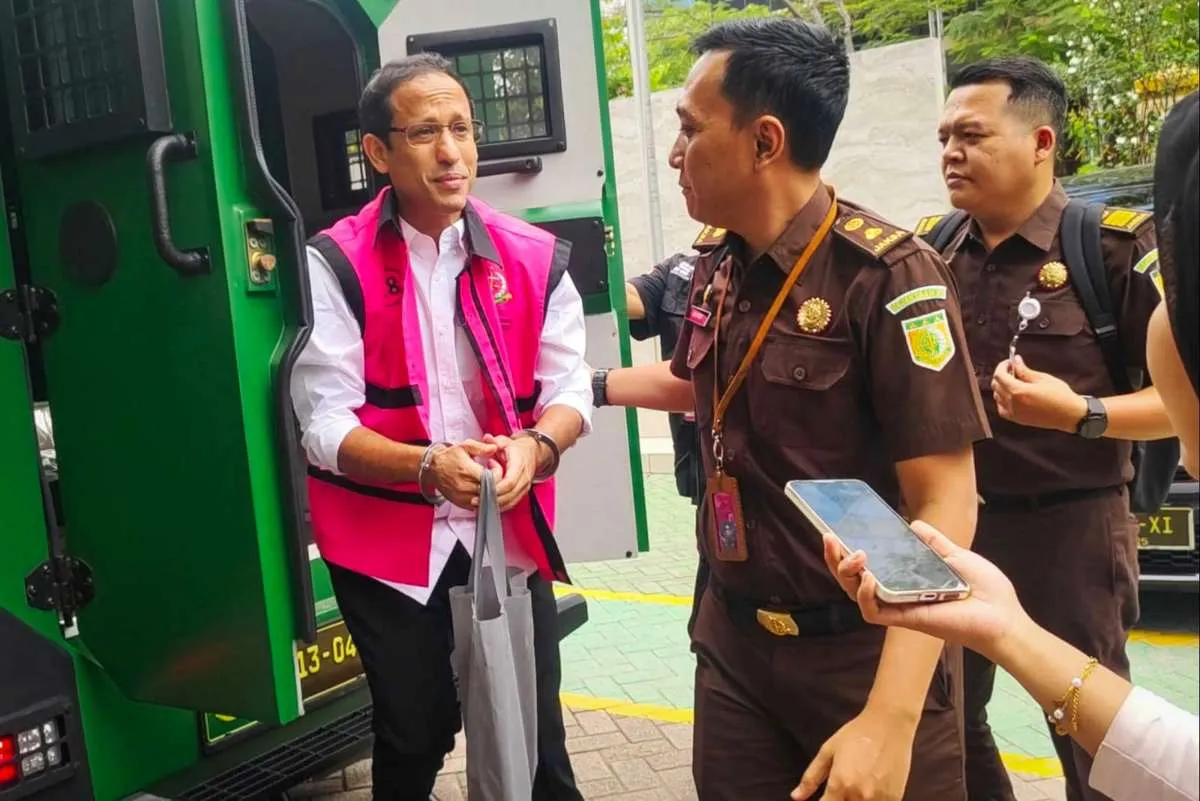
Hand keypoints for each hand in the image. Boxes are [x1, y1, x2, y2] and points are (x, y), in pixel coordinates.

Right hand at [428, 439, 499, 509]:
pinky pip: (478, 506)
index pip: (491, 478)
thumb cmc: (450, 457)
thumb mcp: (465, 446)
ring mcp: (463, 497)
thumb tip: (494, 448)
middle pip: (490, 490)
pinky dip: (484, 499)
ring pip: (485, 500)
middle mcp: (465, 486)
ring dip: (491, 491)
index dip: (498, 471)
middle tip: (493, 473)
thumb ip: (481, 447)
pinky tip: (483, 489)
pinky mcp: (461, 503)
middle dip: (496, 481)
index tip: (494, 465)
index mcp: (467, 471)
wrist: (434, 468)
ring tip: (488, 481)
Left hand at [484, 433, 540, 511]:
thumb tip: (487, 439)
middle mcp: (524, 479)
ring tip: (478, 504)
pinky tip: (486, 505)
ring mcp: (524, 488)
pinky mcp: (521, 493)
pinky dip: (499, 506)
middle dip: (492, 499)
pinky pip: (511, 503)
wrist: (531, 454)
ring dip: (494, 505)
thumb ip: (495, 441)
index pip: (509, 482)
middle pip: (509, 495)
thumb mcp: (505, 441)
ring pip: (510, 502)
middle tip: (475, 500)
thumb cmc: (516, 449)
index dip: (495, 488)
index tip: (481, 489)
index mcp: (519, 466)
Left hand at [792, 705, 914, 800]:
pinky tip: (871, 790)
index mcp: (840, 784)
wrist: (889, 724)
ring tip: (856, 786)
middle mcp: (859, 796)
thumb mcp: (828, 751)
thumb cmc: (856, 734)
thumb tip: (796, 797)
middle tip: (842, 788)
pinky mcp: (895, 798)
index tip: (826, 797)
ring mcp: (879, 799)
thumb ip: (811, 777)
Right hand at [821, 522, 1027, 661]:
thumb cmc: (986, 591)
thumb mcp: (957, 557)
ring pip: (856, 595)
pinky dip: (866, 595)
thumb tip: (914, 524)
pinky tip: (870, 577)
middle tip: (830, 538)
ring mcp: (899, 608)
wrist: (1005, 616)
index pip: (866, 567)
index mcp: (906, 580)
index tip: (836, 532)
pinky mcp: (906, 620)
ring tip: (855, 555)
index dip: (846, 552)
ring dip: (847, 574)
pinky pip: (874, 613)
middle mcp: (896, 594)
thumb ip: (934, 544)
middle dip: (835, 560)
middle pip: (851, 581)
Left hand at [991, 355, 1087, 431]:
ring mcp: (1013, 413)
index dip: (1002, 366)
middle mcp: (1012, 403)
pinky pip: (1001, 408)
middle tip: (1013, 370)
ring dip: (1002, 387)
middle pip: (996, 385)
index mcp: (1018, 391)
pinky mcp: (1017, 420)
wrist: (1069, 415)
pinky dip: (1003, 400)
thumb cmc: (1060, 396)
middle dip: (1002, 375)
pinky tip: (1013, 395)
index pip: (999, 376)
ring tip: (1015, 382)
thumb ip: (1025, 370)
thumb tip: (1015, 361)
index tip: (1009, 362)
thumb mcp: (1042, 379)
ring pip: (997, 396)